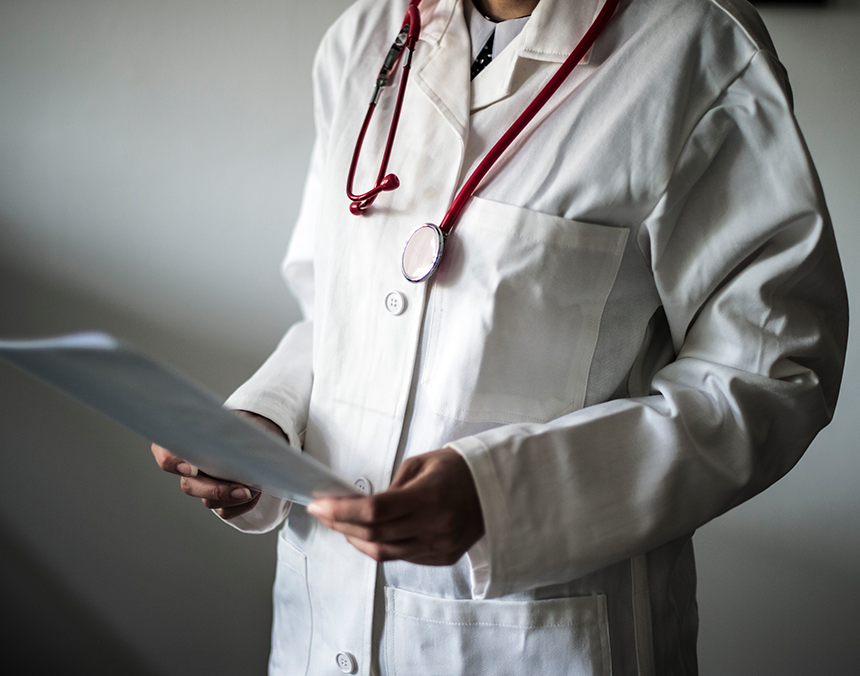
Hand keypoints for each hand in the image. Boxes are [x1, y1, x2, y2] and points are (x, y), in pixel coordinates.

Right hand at [150, 410, 282, 518]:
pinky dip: (242, 505)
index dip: (174, 463)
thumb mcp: (236, 423)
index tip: (191, 469)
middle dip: (218, 490)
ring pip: (209, 502)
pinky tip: (255, 493)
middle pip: (190, 486)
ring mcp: (200, 486)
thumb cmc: (239, 426)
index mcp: (184, 444)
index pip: (166, 455)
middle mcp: (186, 468)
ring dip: (235, 497)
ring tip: (256, 486)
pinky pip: (225, 511)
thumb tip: (239, 441)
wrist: (253, 439)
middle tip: (243, 490)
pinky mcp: (216, 501)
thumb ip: (230, 430)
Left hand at [307, 449, 483, 565]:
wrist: (495, 488)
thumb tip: (359, 504)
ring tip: (340, 524)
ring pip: (384, 553)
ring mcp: (438, 546)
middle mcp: (434, 527)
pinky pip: (401, 557)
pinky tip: (368, 533)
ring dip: (356, 539)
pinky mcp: (442, 557)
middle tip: (322, 512)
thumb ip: (390, 487)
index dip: (342, 510)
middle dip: (341, 523)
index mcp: (428, 497)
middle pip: (374, 534)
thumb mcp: (421, 464)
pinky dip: (379, 546)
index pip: (374, 510)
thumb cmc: (457, 469)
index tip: (320, 504)